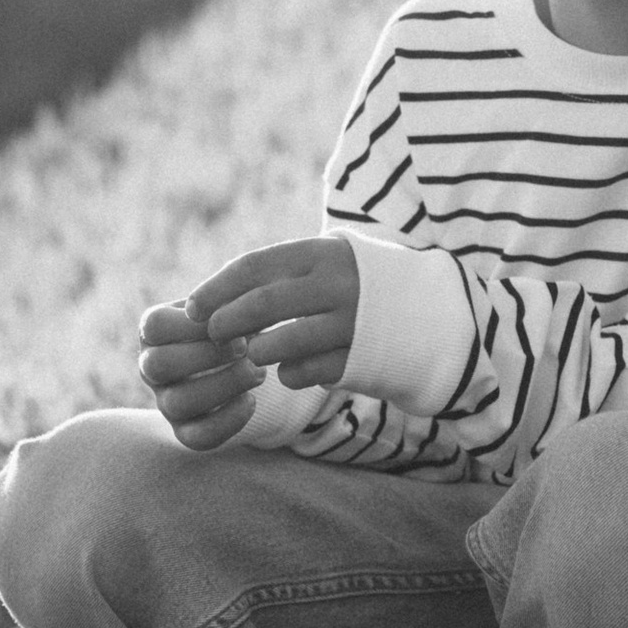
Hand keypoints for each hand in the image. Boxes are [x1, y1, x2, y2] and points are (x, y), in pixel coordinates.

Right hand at [136, 298, 259, 453]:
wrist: (244, 355)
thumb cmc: (232, 320)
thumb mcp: (230, 301)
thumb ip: (230, 297)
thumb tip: (240, 303)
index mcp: (154, 329)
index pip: (155, 326)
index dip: (193, 325)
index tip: (230, 320)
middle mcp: (151, 366)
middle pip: (157, 366)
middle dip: (205, 356)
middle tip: (245, 347)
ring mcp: (165, 400)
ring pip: (177, 404)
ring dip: (223, 387)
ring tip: (257, 372)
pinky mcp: (185, 430)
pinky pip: (196, 437)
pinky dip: (228, 421)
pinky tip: (251, 401)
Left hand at [188, 237, 362, 395]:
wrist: (435, 312)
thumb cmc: (361, 285)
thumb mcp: (328, 261)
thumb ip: (280, 273)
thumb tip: (211, 294)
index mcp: (323, 253)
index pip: (255, 266)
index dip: (217, 288)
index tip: (191, 307)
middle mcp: (338, 285)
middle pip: (264, 304)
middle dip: (227, 322)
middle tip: (211, 335)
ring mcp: (352, 324)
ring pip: (282, 343)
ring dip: (257, 352)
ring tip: (252, 354)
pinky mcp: (362, 359)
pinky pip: (308, 372)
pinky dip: (289, 374)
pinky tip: (288, 371)